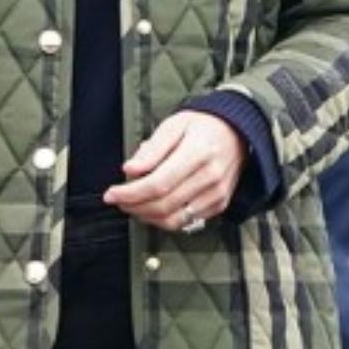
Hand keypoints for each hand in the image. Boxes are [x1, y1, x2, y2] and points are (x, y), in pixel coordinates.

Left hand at [105, 111, 244, 230]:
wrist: (237, 133)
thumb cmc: (203, 127)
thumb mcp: (174, 125)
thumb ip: (152, 148)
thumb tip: (131, 169)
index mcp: (198, 153)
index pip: (158, 184)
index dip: (131, 193)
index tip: (112, 194)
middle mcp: (210, 177)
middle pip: (163, 205)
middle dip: (134, 206)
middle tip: (119, 199)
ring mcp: (217, 194)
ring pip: (173, 220)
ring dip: (146, 217)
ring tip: (133, 205)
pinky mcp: (219, 204)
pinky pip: (186, 222)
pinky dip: (164, 219)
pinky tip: (153, 207)